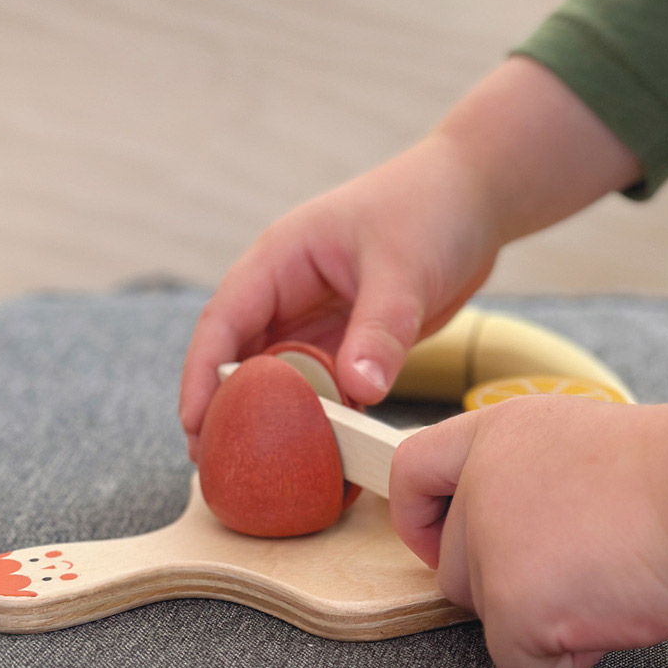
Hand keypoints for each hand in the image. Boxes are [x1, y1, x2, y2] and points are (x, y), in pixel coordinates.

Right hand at [179, 133, 499, 459]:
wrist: (474, 198)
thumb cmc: (429, 210)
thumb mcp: (403, 270)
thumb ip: (379, 331)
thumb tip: (358, 392)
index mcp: (282, 260)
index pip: (224, 320)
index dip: (203, 374)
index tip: (193, 424)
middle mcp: (290, 290)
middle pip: (241, 356)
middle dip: (226, 408)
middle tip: (215, 463)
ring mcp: (319, 316)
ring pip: (281, 375)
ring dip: (271, 417)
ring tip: (258, 469)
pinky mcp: (350, 337)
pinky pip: (323, 382)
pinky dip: (318, 414)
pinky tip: (319, 450)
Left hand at [388, 358, 667, 667]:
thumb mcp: (582, 444)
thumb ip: (534, 479)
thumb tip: (531, 534)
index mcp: (498, 434)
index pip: (414, 469)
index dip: (420, 516)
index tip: (442, 539)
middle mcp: (481, 482)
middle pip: (451, 564)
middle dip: (503, 583)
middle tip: (573, 570)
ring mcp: (491, 542)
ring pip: (483, 612)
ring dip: (537, 616)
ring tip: (605, 583)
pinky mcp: (513, 600)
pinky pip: (517, 661)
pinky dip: (561, 658)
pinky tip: (608, 613)